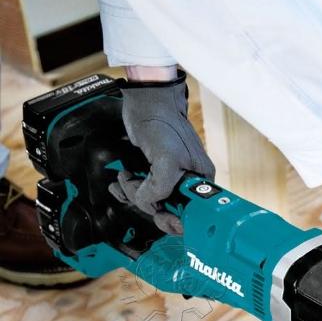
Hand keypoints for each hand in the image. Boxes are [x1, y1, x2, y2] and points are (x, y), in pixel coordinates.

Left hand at [109, 70, 214, 234]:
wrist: (146, 100)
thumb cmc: (162, 123)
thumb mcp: (167, 159)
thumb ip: (161, 187)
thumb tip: (149, 203)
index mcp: (200, 182)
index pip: (192, 216)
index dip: (175, 220)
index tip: (160, 214)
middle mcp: (188, 183)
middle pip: (169, 211)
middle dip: (148, 204)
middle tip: (136, 190)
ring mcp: (171, 179)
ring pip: (152, 203)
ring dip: (134, 195)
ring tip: (126, 178)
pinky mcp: (154, 173)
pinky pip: (142, 193)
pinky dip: (128, 190)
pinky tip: (121, 182)